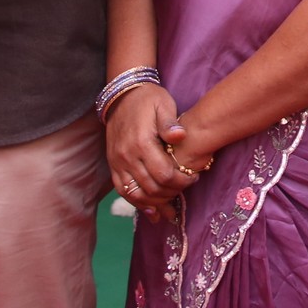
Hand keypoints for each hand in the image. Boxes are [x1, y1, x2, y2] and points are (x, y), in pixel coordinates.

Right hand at [107, 85, 192, 216]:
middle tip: (187, 188)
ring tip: (172, 210)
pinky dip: (137, 203)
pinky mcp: (113, 166)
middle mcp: (127, 156)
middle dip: (172, 193)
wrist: (121, 96)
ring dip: (155, 204)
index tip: (194, 177)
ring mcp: (117, 163)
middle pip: (151, 187)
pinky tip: (151, 211)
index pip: (163, 173)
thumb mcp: (162, 103)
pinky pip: (123, 191)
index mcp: (141, 142)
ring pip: (136, 194)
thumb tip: (180, 136)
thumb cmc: (147, 99)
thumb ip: (170, 122)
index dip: (181, 181)